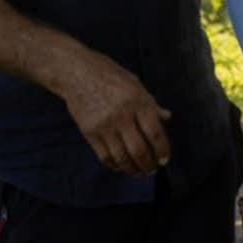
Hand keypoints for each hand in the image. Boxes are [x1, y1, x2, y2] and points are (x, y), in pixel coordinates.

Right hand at [58, 49, 171, 176]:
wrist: (75, 71)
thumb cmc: (108, 74)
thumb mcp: (133, 83)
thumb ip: (150, 103)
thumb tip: (167, 117)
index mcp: (136, 100)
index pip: (154, 132)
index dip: (162, 150)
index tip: (164, 160)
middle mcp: (121, 114)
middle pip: (139, 150)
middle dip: (148, 165)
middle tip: (152, 169)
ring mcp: (104, 124)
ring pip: (122, 158)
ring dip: (133, 169)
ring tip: (138, 172)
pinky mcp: (89, 131)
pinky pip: (105, 156)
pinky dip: (114, 165)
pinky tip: (120, 165)